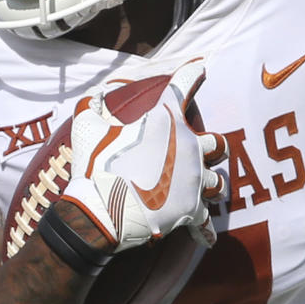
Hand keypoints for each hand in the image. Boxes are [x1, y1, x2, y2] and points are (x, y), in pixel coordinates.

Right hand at [62, 58, 226, 250]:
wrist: (102, 212)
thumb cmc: (95, 165)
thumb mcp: (87, 126)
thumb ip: (93, 105)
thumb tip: (94, 95)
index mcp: (166, 120)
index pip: (184, 85)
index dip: (193, 73)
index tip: (202, 67)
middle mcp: (189, 147)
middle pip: (217, 143)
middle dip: (211, 147)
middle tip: (199, 152)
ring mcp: (193, 180)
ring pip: (217, 182)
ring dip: (210, 184)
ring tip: (201, 188)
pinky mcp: (191, 210)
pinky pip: (206, 222)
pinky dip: (204, 229)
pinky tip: (206, 236)